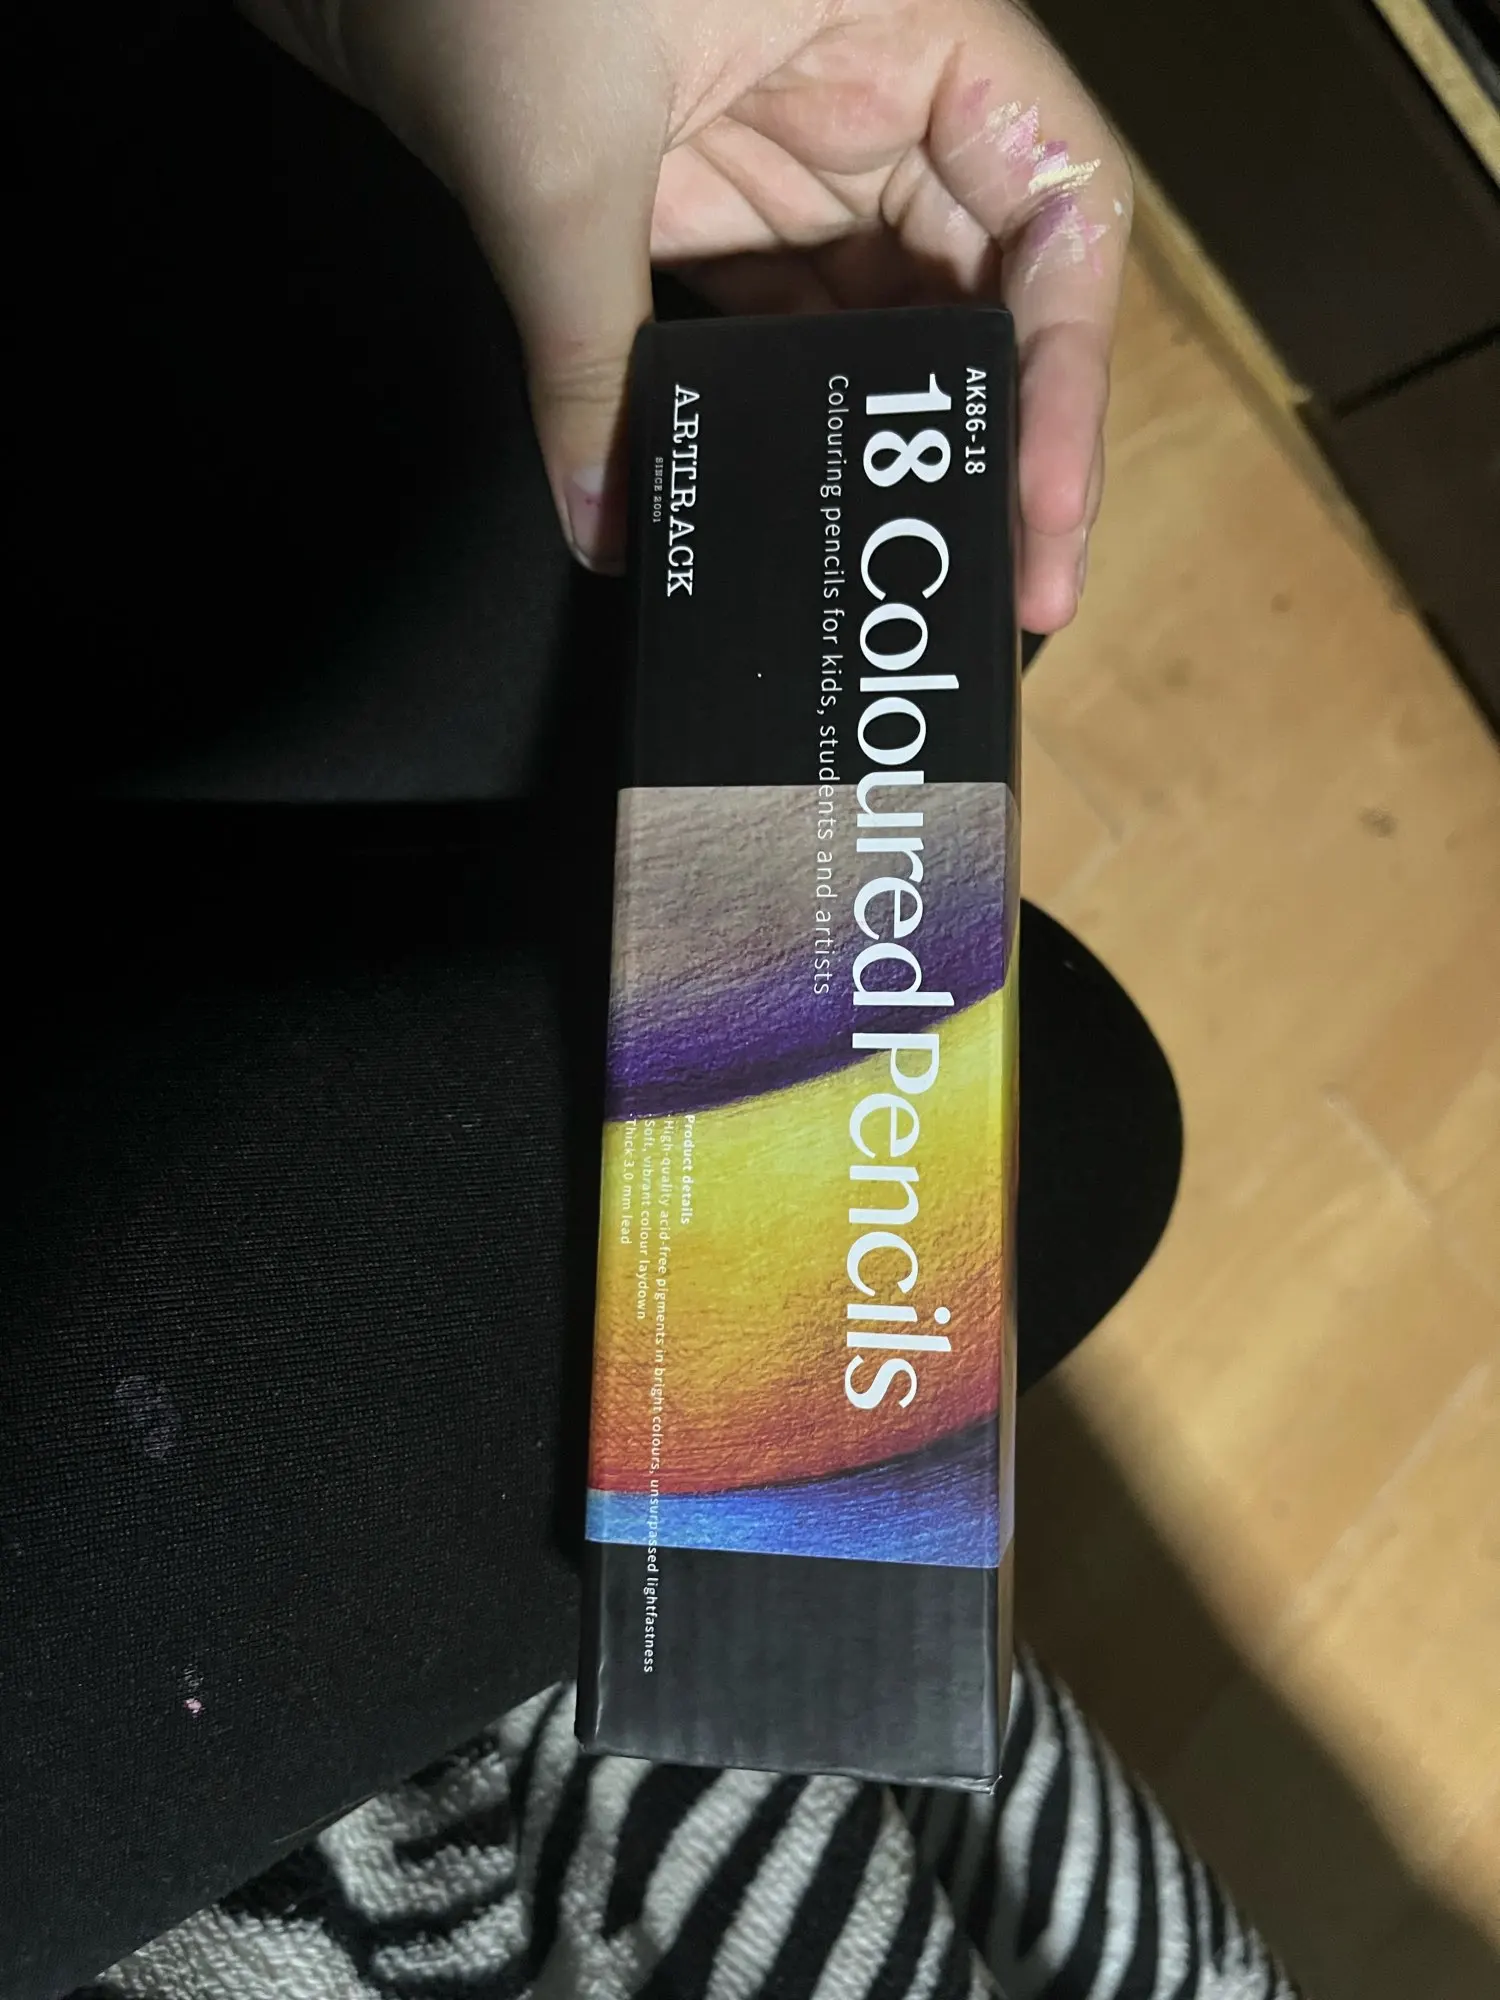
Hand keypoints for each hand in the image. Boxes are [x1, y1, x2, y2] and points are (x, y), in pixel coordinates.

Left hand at [241, 0, 1129, 629]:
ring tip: (902, 563)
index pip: (1055, 216)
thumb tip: (605, 523)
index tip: (1046, 516)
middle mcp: (875, 91)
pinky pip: (771, 325)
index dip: (1067, 378)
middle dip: (988, 441)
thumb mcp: (553, 155)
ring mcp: (788, 150)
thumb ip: (589, 352)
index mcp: (913, 24)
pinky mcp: (702, 195)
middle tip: (997, 586)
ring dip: (886, 443)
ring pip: (881, 322)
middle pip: (984, 293)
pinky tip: (785, 496)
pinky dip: (776, 411)